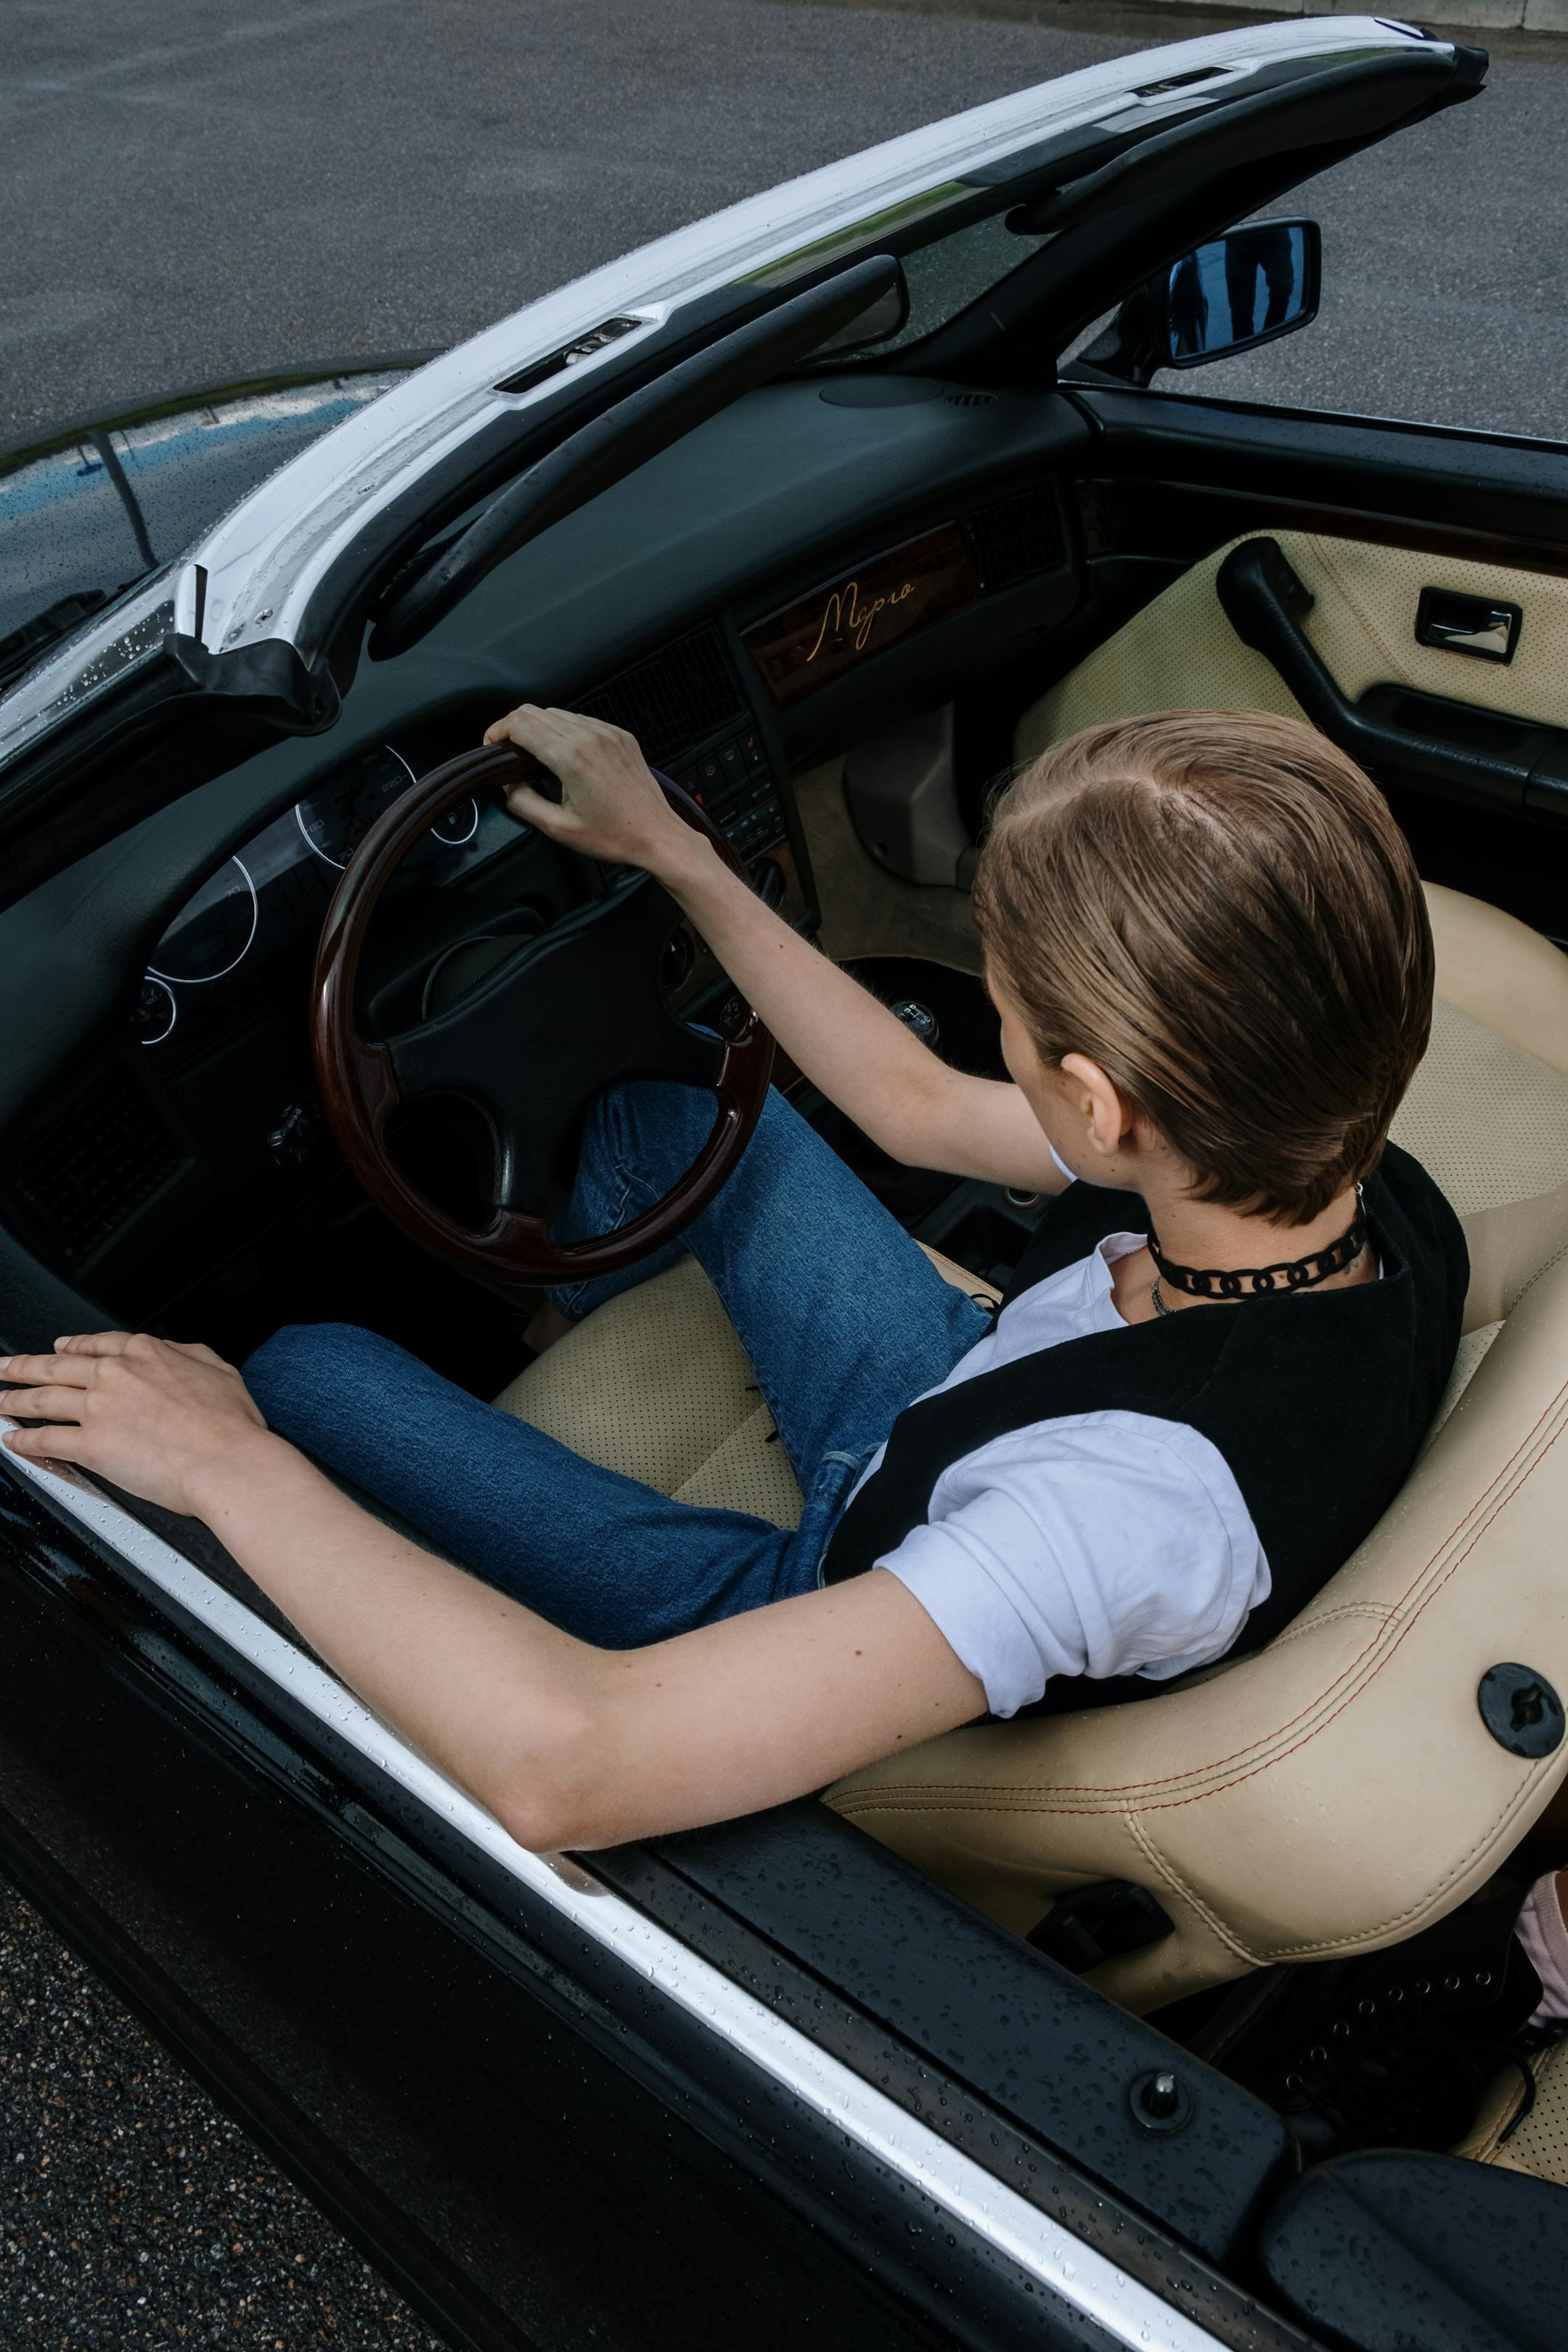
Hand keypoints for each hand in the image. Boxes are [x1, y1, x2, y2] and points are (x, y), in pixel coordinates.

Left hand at [0, 1331, 272, 1518]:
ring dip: (14, 1398)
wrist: (225, 1459)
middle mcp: (115, 1375)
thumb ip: (187, 1355)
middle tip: (4, 1366)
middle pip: (56, 1366)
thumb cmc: (230, 1423)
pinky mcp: (90, 1445)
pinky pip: (46, 1440)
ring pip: (43, 1398)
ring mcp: (99, 1408)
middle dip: (24, 1365)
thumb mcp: (218, 1368)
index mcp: (145, 1353)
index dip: (71, 1346)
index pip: (95, 1344)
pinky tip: (14, 1440)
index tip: (58, 1348)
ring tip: (0, 1400)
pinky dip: (25, 1440)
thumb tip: (174, 1352)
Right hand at [483, 704, 697, 877]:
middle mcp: (589, 736)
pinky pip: (582, 721)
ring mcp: (607, 733)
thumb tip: (507, 784)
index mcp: (571, 757)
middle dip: (514, 728)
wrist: (658, 835)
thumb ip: (523, 802)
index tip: (492, 747)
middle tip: (509, 753)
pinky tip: (565, 756)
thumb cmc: (615, 836)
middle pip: (535, 712)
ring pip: (557, 713)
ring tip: (536, 757)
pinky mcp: (620, 736)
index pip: (520, 724)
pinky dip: (565, 731)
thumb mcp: (559, 828)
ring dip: (539, 728)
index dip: (497, 731)